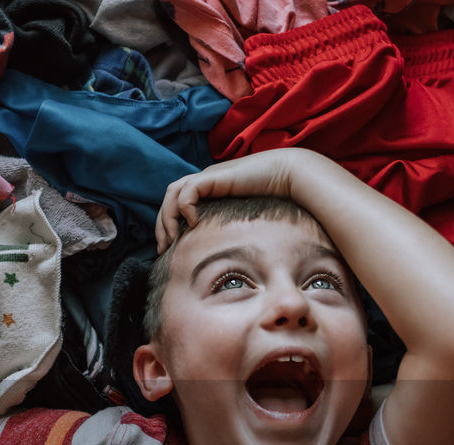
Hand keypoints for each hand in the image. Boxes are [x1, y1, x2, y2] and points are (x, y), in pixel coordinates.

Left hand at [155, 149, 334, 251]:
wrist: (291, 177)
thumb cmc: (274, 201)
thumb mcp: (243, 221)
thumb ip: (228, 232)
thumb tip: (224, 260)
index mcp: (209, 192)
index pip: (176, 205)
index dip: (168, 226)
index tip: (169, 250)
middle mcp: (206, 183)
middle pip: (169, 200)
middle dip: (162, 225)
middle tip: (164, 249)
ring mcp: (209, 178)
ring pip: (173, 194)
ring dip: (168, 218)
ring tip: (173, 239)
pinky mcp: (214, 177)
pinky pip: (188, 191)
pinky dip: (185, 207)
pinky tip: (195, 223)